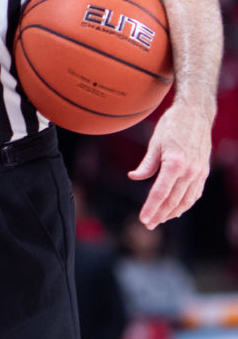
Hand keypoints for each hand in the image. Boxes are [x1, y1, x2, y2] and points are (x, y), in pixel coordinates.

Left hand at [128, 101, 213, 228]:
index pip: (161, 193)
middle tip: (148, 224)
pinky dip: (186, 203)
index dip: (151, 208)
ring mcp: (199, 172)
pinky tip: (177, 209)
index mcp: (175, 163)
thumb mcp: (155, 142)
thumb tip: (134, 177)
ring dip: (173, 212)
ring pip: (186, 200)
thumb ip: (146, 164)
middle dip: (160, 214)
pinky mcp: (204, 171)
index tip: (143, 219)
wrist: (195, 114)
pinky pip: (195, 193)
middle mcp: (190, 171)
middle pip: (173, 200)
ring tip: (160, 220)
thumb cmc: (172, 125)